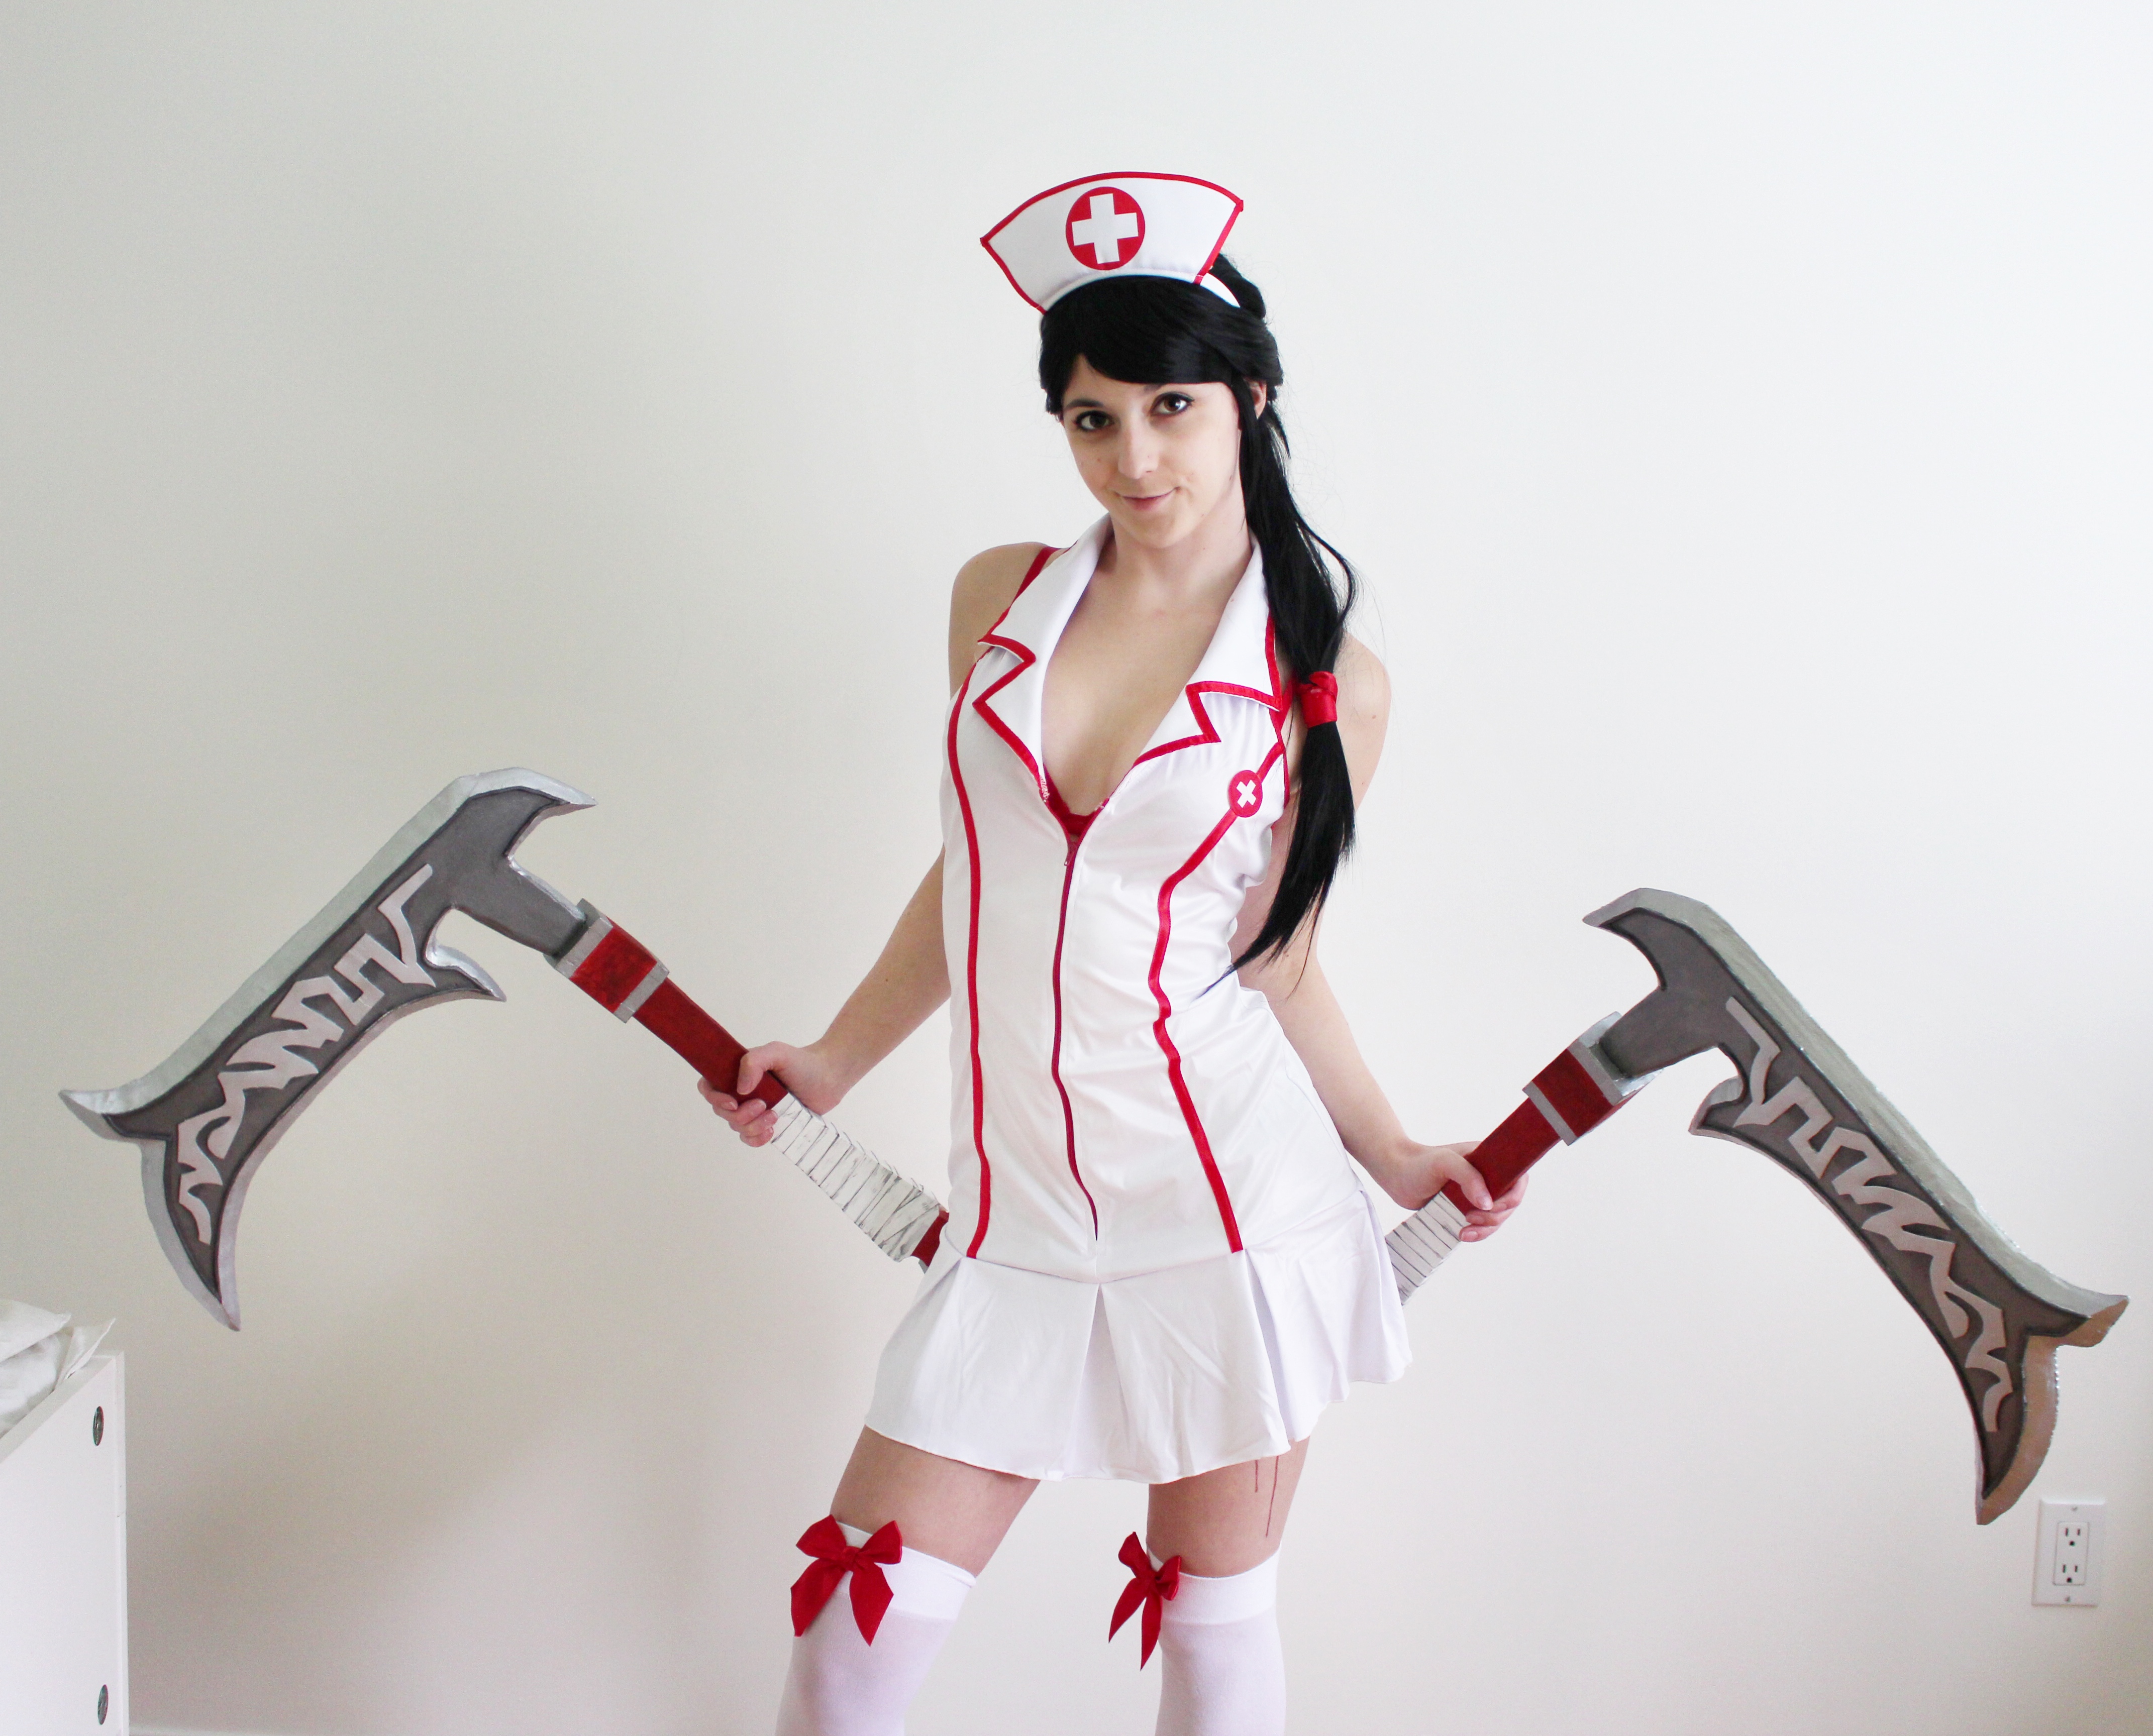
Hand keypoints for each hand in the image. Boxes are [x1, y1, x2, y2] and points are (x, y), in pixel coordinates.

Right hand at [697, 1040, 850, 1146]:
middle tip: (763, 1105)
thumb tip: (740, 1089)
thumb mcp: (776, 1052)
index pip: (709, 1087)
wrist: (828, 1078)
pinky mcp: (767, 1124)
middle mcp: (742, 1092)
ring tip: (775, 1116)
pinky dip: (756, 1139)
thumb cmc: (802, 1062)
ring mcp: (754, 1110)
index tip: (732, 1102)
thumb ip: (753, 1062)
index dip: (714, 1098)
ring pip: (737, 1127)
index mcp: (737, 1073)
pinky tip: (771, 1131)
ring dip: (752, 1126)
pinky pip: (750, 1139)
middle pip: (722, 1112)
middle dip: (740, 1114)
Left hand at [1372, 1140, 1528, 1241]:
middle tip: (1472, 1218)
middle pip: (1509, 1203)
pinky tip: (1462, 1234)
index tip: (1493, 1206)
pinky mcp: (1465, 1208)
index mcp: (1488, 1160)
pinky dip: (1477, 1233)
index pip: (1517, 1178)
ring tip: (1465, 1232)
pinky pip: (1481, 1225)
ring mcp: (1476, 1194)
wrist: (1395, 1174)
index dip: (1513, 1196)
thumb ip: (1469, 1178)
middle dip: (1495, 1216)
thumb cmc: (1419, 1163)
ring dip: (1487, 1229)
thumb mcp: (1444, 1163)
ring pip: (1496, 1217)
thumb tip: (1488, 1204)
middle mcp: (1486, 1177)